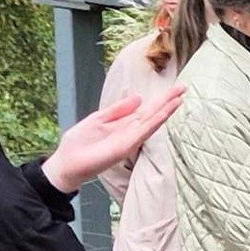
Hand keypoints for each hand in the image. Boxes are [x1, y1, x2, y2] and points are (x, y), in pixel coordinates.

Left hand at [41, 80, 182, 192]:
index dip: (160, 99)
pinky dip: (153, 123)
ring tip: (178, 99)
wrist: (66, 163)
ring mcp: (128, 140)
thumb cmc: (79, 144)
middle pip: (152, 114)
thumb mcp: (98, 119)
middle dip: (167, 101)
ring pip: (150, 122)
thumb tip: (138, 98)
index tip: (174, 88)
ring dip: (165, 111)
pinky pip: (141, 133)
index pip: (146, 109)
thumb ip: (117, 109)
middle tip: (183, 88)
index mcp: (123, 124)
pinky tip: (162, 114)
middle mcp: (129, 132)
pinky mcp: (124, 147)